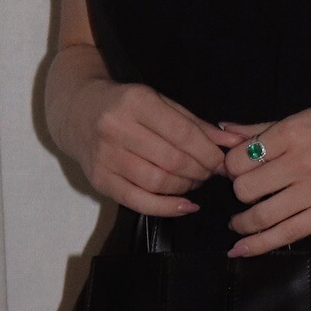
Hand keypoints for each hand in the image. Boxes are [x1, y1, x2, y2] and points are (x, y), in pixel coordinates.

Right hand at [67, 76, 247, 213]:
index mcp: (135, 102)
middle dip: (200, 171)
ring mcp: (104, 156)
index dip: (208, 152)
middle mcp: (116, 129)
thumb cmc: (126, 104)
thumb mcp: (160, 102)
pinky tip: (185, 205)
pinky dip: (166, 208)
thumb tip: (234, 143)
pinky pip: (138, 201)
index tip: (223, 161)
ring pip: (157, 182)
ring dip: (186, 188)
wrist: (76, 110)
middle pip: (171, 161)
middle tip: (211, 173)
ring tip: (195, 182)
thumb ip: (196, 124)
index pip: (182, 134)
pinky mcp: (99, 180)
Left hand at [218, 91, 310, 254]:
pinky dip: (257, 245)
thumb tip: (225, 131)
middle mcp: (299, 163)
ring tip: (239, 223)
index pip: (239, 158)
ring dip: (242, 222)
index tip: (238, 169)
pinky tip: (240, 249)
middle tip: (245, 192)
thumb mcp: (308, 114)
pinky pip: (286, 234)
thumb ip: (264, 127)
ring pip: (259, 215)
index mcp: (291, 133)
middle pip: (244, 188)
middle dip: (238, 192)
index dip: (232, 166)